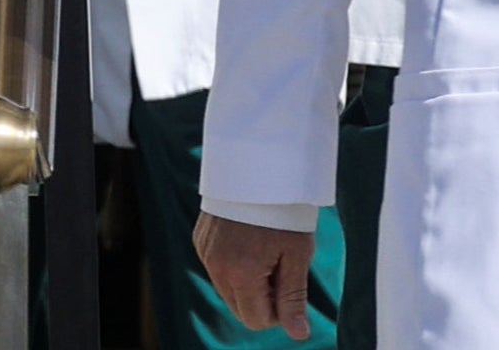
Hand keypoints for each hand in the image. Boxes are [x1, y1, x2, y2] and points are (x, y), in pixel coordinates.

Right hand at [195, 212, 313, 338]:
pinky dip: (234, 261)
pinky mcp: (200, 239)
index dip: (279, 309)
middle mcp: (216, 267)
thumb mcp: (297, 253)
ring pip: (228, 289)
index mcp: (241, 275)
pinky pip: (218, 266)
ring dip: (248, 280)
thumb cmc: (286, 210)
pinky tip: (250, 237)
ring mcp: (205, 252)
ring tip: (266, 245)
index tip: (290, 280)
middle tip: (281, 261)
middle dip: (262, 296)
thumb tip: (298, 335)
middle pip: (240, 307)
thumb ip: (293, 297)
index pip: (257, 320)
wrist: (261, 164)